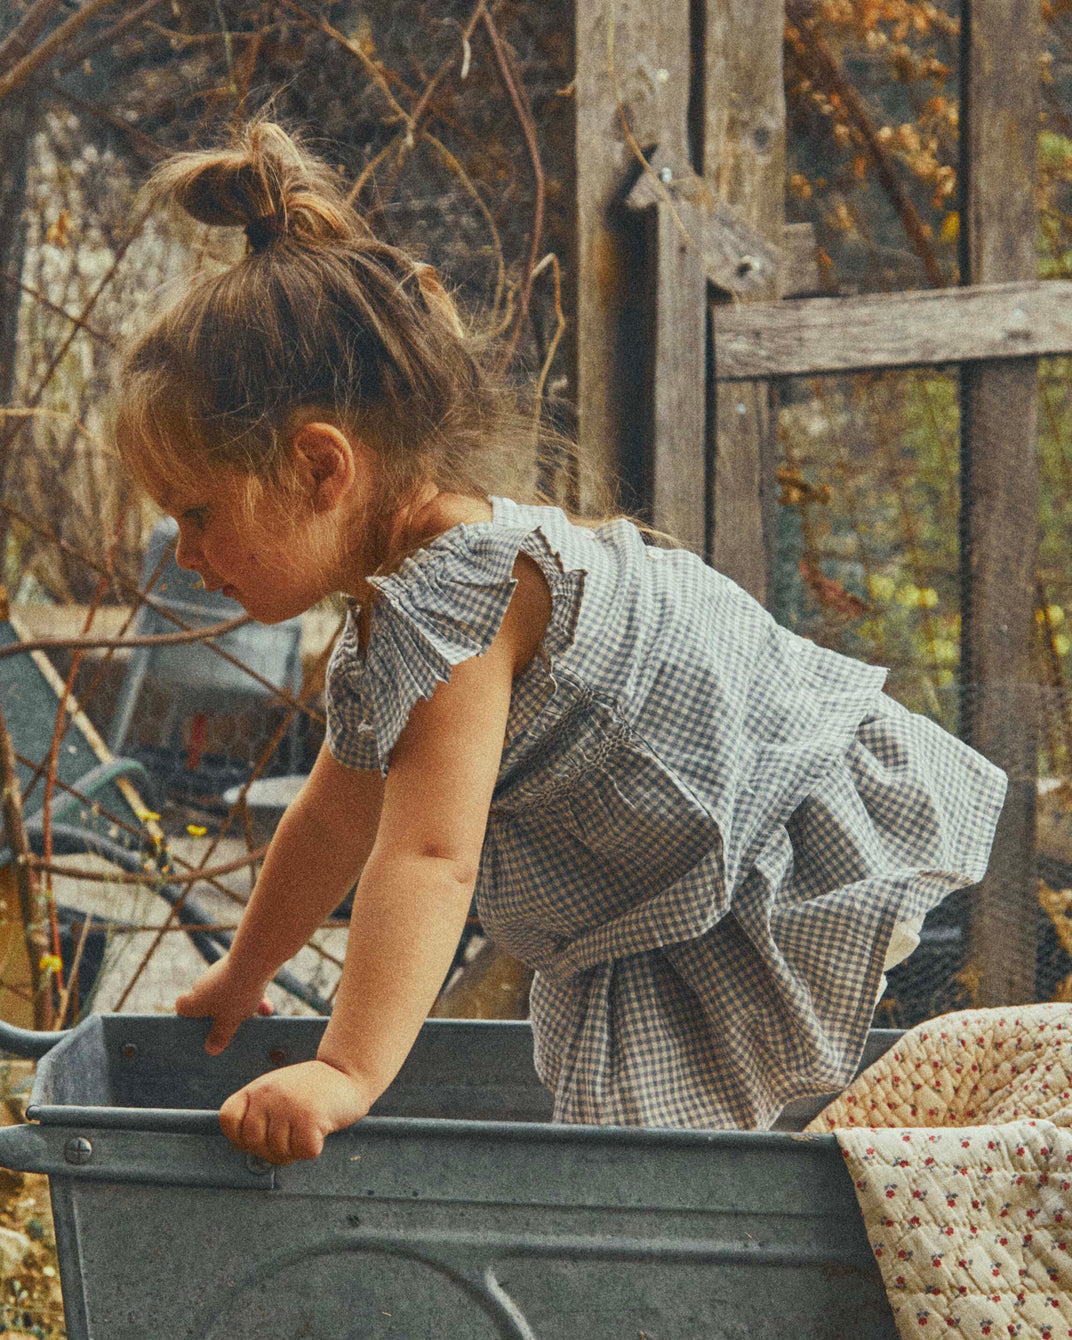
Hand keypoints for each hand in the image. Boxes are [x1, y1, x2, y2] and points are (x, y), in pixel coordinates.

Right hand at [175, 955, 273, 1054]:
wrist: (255, 960)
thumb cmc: (236, 994)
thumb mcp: (229, 1021)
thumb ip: (220, 1036)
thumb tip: (211, 1049)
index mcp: (194, 999)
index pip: (182, 1007)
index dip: (189, 1018)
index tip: (202, 1029)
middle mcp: (204, 984)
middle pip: (208, 1003)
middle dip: (221, 1015)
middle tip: (230, 1028)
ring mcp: (221, 974)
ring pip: (229, 995)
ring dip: (242, 1006)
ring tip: (254, 1017)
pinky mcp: (238, 967)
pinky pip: (243, 986)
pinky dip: (253, 995)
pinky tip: (267, 1007)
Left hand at [219, 1059, 372, 1163]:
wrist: (348, 1071)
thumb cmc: (311, 1090)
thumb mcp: (276, 1094)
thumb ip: (257, 1115)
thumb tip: (240, 1148)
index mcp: (257, 1088)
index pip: (228, 1119)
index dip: (241, 1135)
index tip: (263, 1132)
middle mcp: (268, 1095)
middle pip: (253, 1144)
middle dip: (272, 1149)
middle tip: (293, 1134)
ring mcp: (288, 1105)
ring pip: (280, 1153)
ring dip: (296, 1149)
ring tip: (309, 1126)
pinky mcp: (310, 1117)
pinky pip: (304, 1152)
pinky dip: (314, 1147)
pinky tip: (321, 1128)